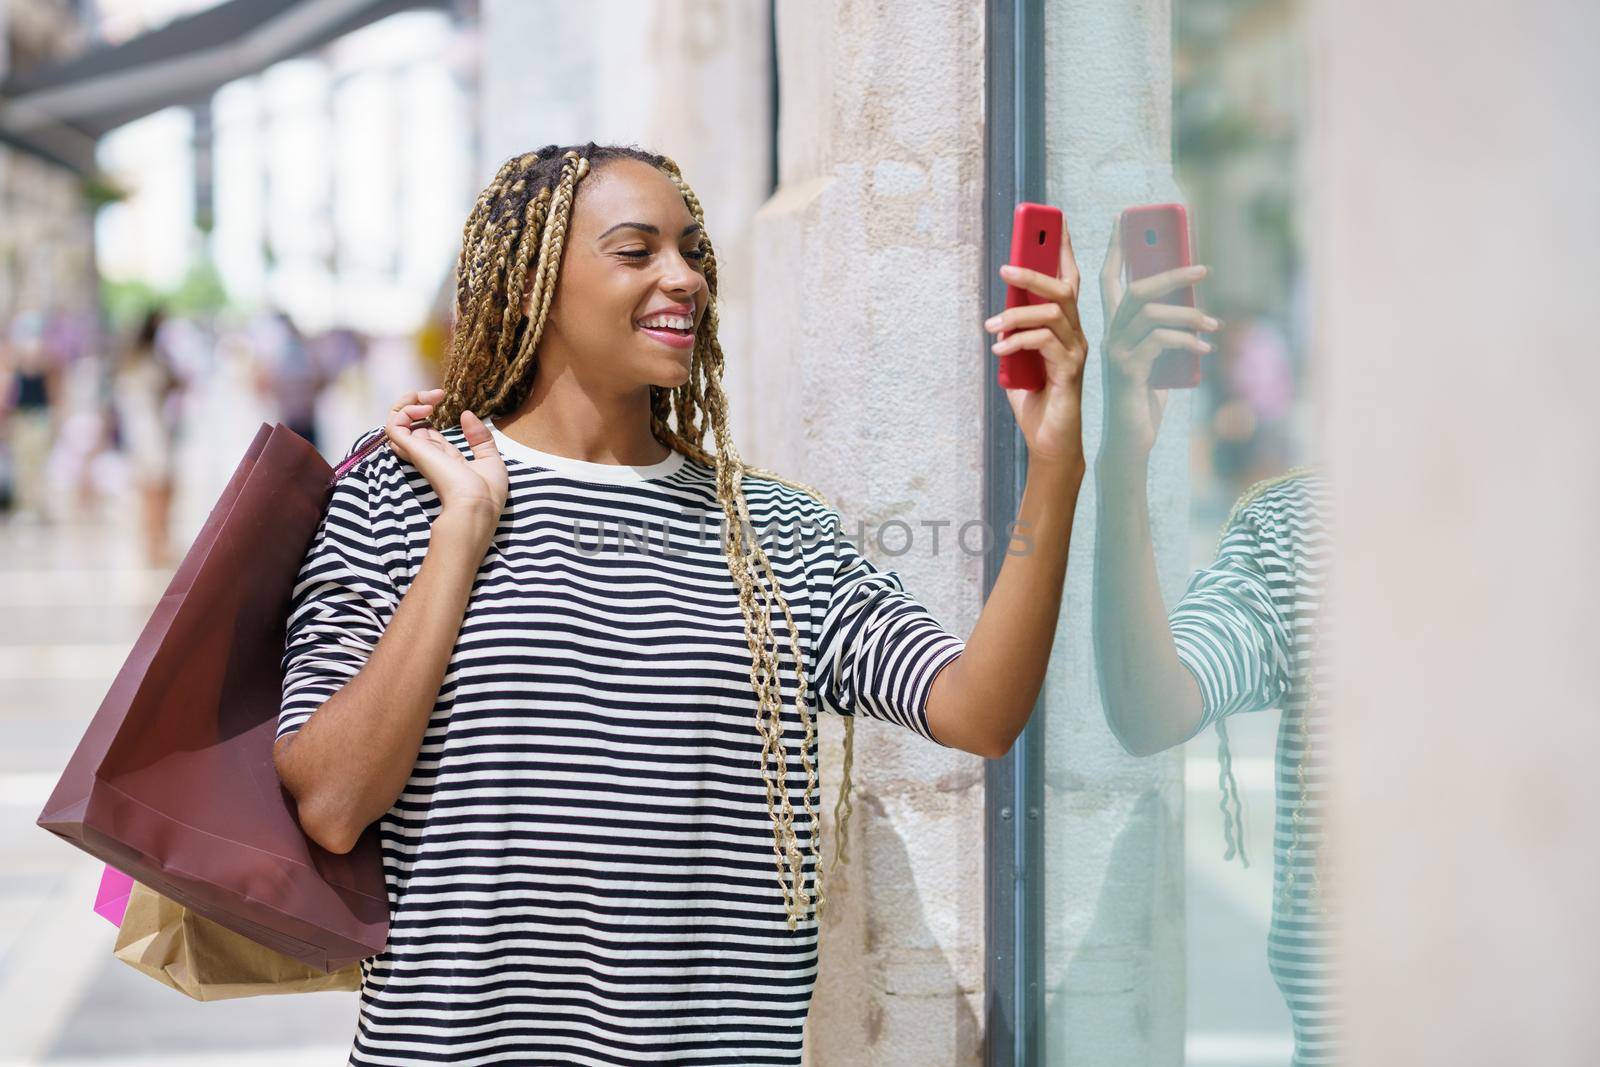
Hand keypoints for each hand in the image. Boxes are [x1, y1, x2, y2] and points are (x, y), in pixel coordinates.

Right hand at [382, 388, 507, 527]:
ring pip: (395, 423)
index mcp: (444, 460)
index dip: (431, 415)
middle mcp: (428, 455)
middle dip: (417, 403)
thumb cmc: (486, 491)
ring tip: (428, 397)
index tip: (442, 398)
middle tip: (436, 395)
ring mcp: (419, 452)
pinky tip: (424, 407)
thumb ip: (479, 437)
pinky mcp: (414, 450)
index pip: (428, 435)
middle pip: (409, 426)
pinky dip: (404, 410)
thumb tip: (467, 414)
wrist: (478, 505)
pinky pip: (394, 425)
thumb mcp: (490, 458)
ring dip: (407, 403)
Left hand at [983, 220, 1089, 467]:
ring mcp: (1077, 352)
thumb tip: (1000, 313)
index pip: (1069, 281)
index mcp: (1065, 328)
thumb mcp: (1018, 360)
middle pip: (1064, 289)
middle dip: (1035, 273)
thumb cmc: (1035, 401)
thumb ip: (1014, 335)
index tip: (1054, 223)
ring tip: (991, 326)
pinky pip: (1045, 342)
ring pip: (1053, 312)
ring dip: (1016, 314)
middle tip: (1006, 269)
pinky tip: (1000, 350)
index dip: (1064, 251)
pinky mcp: (1071, 371)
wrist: (1048, 442)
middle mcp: (1076, 335)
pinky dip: (1018, 342)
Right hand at [1098, 215, 1217, 457]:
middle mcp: (1109, 336)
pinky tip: (1205, 349)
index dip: (1115, 250)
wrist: (1131, 442)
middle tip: (1203, 269)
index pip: (1108, 280)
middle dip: (1171, 273)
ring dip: (1189, 313)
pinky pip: (1160, 341)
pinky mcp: (1128, 370)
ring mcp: (1116, 353)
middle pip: (1136, 289)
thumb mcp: (1159, 360)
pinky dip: (1187, 341)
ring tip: (1213, 324)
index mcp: (1114, 329)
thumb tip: (1196, 312)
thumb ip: (1167, 335)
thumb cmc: (1145, 401)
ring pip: (1152, 312)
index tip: (1124, 221)